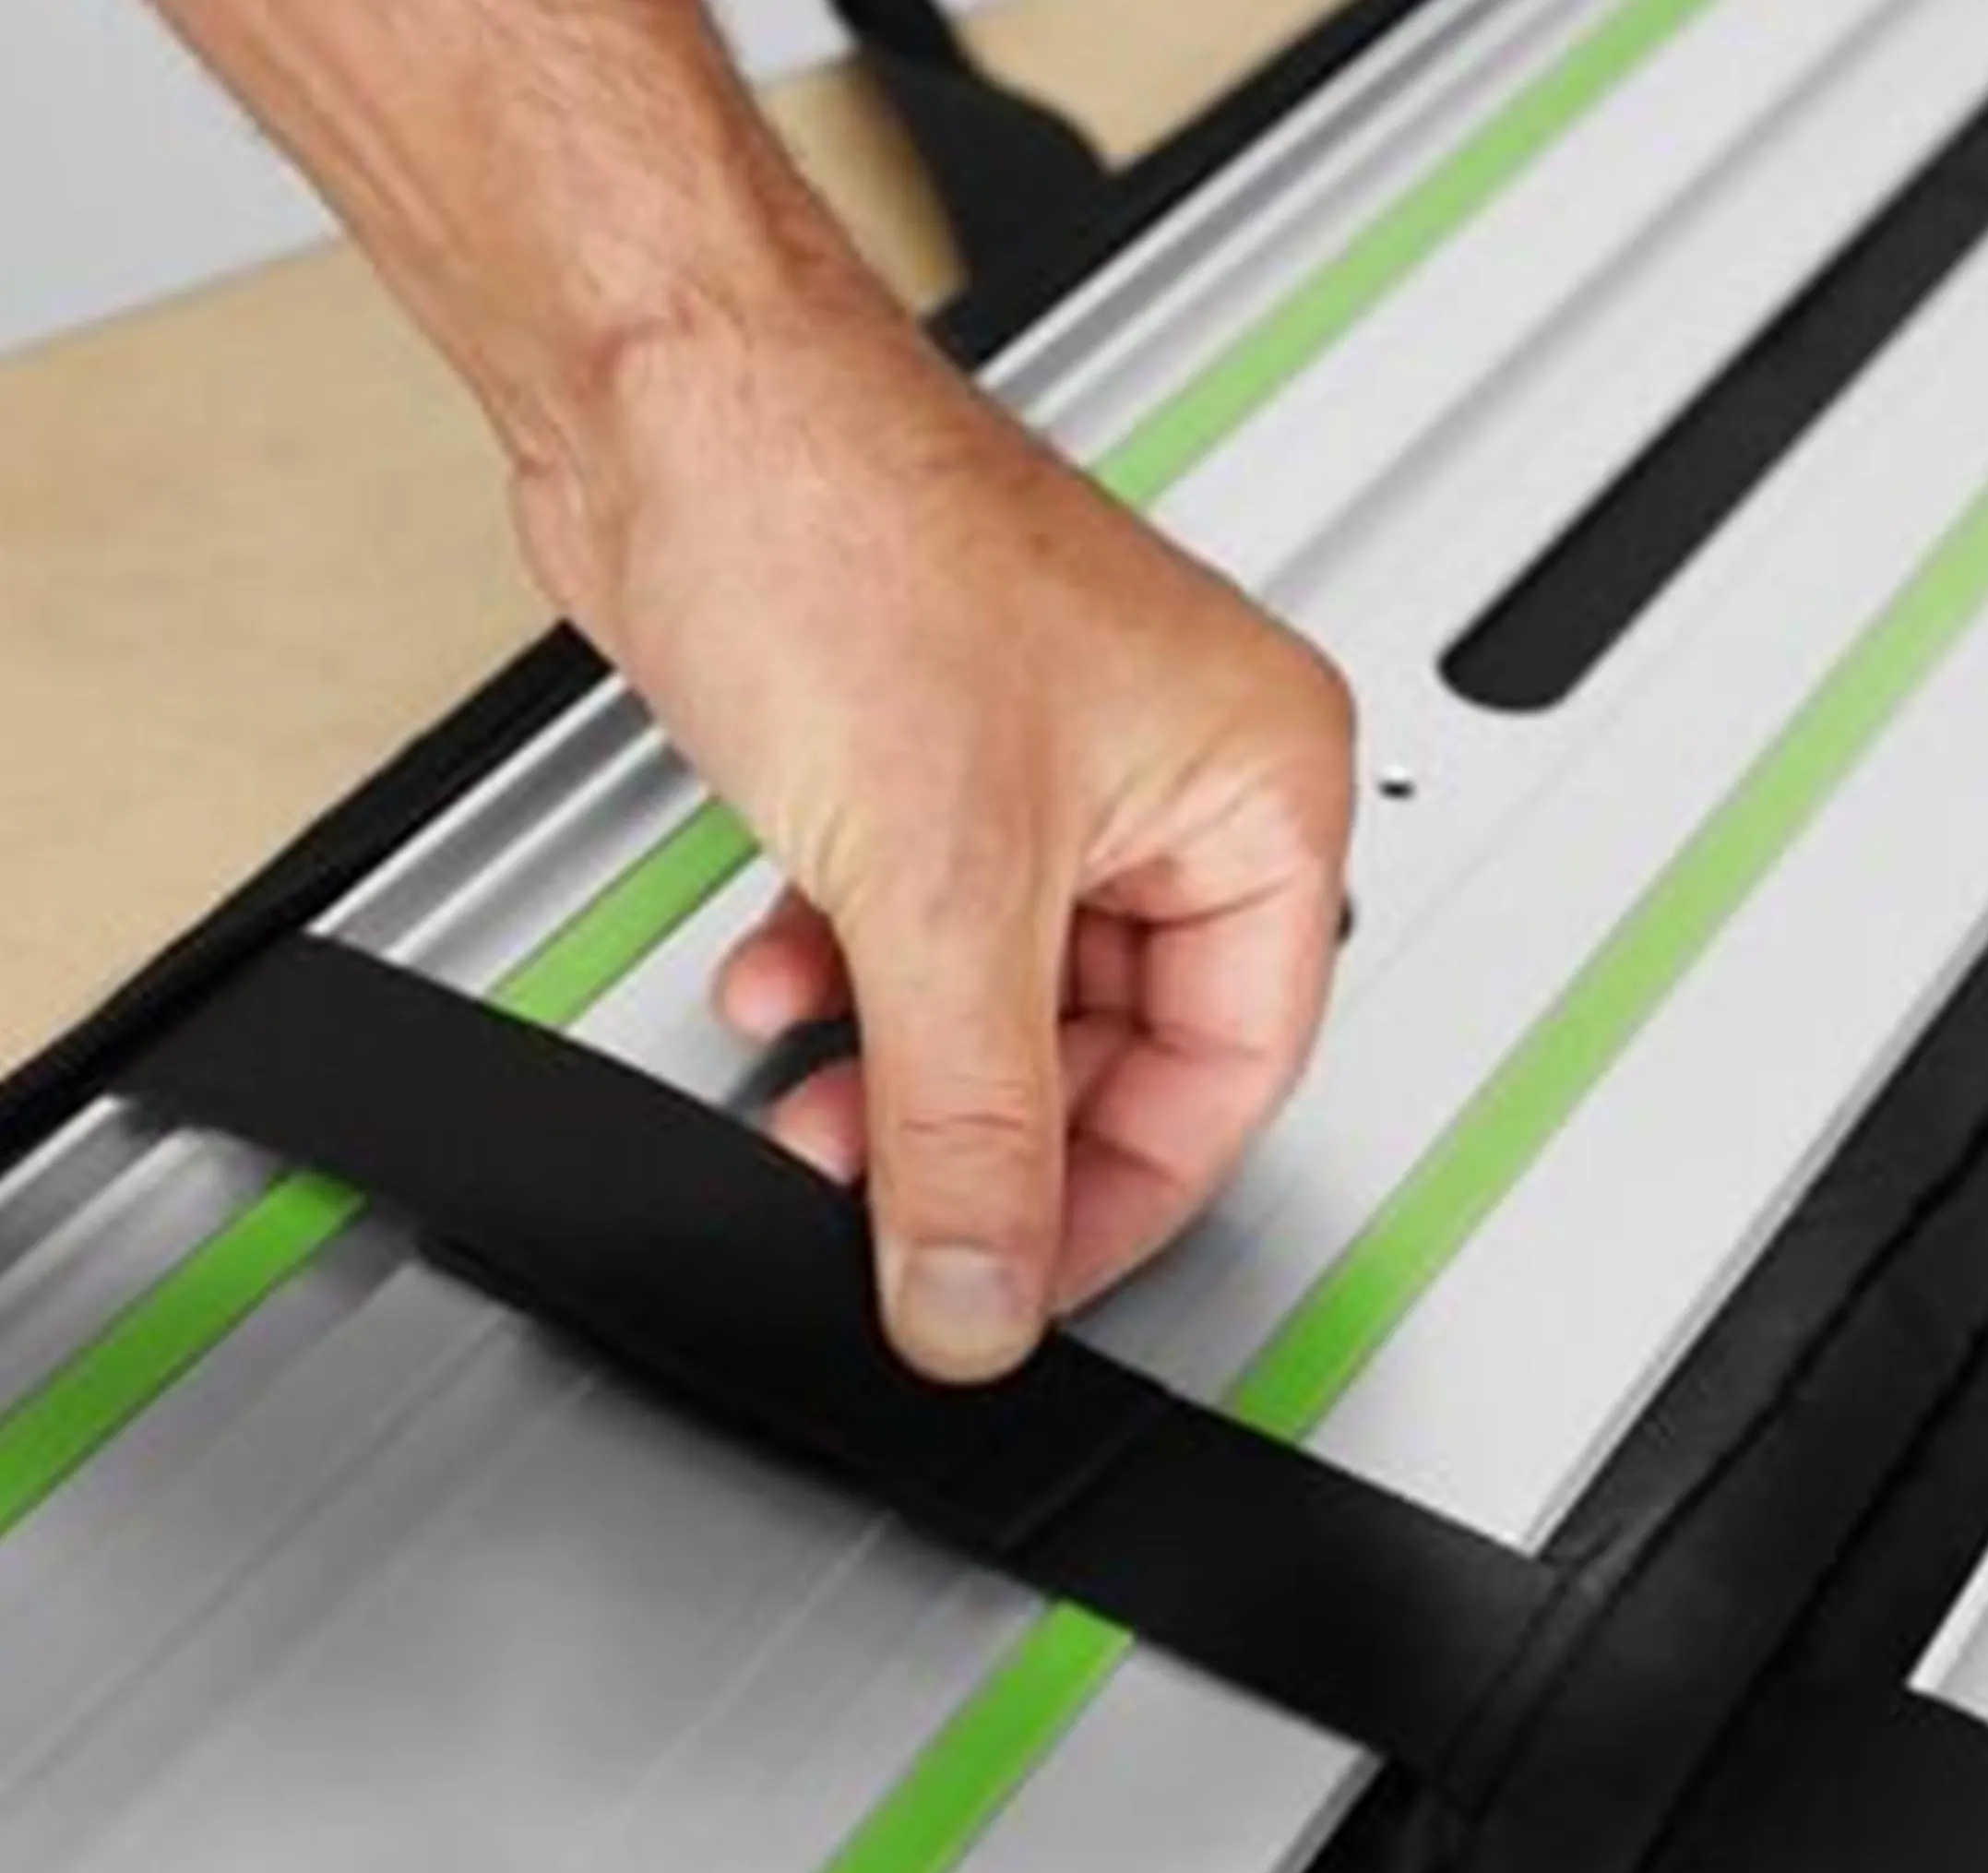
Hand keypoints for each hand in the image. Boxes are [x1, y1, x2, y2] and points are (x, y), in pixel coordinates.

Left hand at [514, 273, 1355, 1382]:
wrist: (665, 392)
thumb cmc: (840, 519)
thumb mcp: (935, 885)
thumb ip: (967, 1127)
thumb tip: (985, 1299)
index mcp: (1257, 783)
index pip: (1230, 1074)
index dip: (1117, 1202)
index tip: (1013, 1284)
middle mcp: (1168, 780)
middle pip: (1114, 1053)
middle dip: (984, 1140)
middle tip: (893, 1207)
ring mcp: (1046, 776)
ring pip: (1005, 1006)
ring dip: (903, 1075)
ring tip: (816, 1108)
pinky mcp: (930, 767)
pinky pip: (920, 938)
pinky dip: (849, 987)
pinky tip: (778, 984)